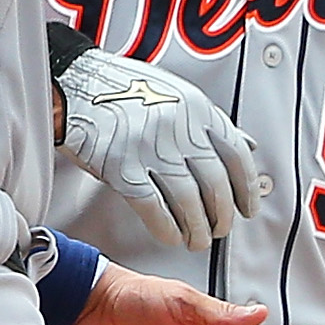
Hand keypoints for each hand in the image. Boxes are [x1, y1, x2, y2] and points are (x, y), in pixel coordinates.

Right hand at [57, 46, 260, 252]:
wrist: (76, 84)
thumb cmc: (125, 89)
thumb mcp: (177, 94)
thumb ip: (210, 122)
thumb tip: (246, 146)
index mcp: (196, 108)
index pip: (236, 155)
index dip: (246, 188)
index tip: (248, 207)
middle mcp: (178, 128)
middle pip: (215, 183)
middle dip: (222, 215)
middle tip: (221, 229)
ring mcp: (149, 148)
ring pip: (188, 200)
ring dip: (197, 228)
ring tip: (198, 240)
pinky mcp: (121, 167)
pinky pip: (153, 207)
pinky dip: (167, 228)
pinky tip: (171, 236)